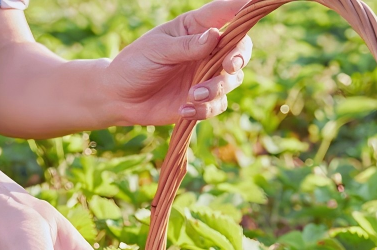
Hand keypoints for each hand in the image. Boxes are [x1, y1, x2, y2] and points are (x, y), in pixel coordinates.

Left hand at [103, 0, 253, 124]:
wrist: (120, 97)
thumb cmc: (136, 64)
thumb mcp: (157, 50)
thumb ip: (187, 45)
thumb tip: (215, 36)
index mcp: (196, 28)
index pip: (226, 13)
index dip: (244, 8)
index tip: (256, 3)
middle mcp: (207, 51)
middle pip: (240, 49)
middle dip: (239, 57)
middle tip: (228, 66)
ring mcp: (207, 76)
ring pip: (231, 80)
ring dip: (216, 89)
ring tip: (192, 95)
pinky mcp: (202, 100)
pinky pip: (216, 105)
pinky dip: (204, 109)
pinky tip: (184, 110)